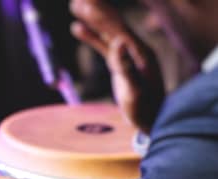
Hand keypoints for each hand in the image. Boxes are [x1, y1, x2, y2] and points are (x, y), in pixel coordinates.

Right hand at [70, 0, 163, 133]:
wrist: (152, 120)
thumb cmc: (144, 109)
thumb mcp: (134, 91)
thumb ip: (127, 67)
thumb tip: (119, 42)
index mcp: (139, 52)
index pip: (117, 28)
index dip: (101, 15)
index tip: (86, 3)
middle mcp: (135, 49)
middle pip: (112, 23)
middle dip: (95, 9)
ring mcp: (128, 55)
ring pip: (107, 31)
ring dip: (92, 18)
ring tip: (74, 4)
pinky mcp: (120, 63)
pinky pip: (103, 45)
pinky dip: (91, 36)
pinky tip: (76, 28)